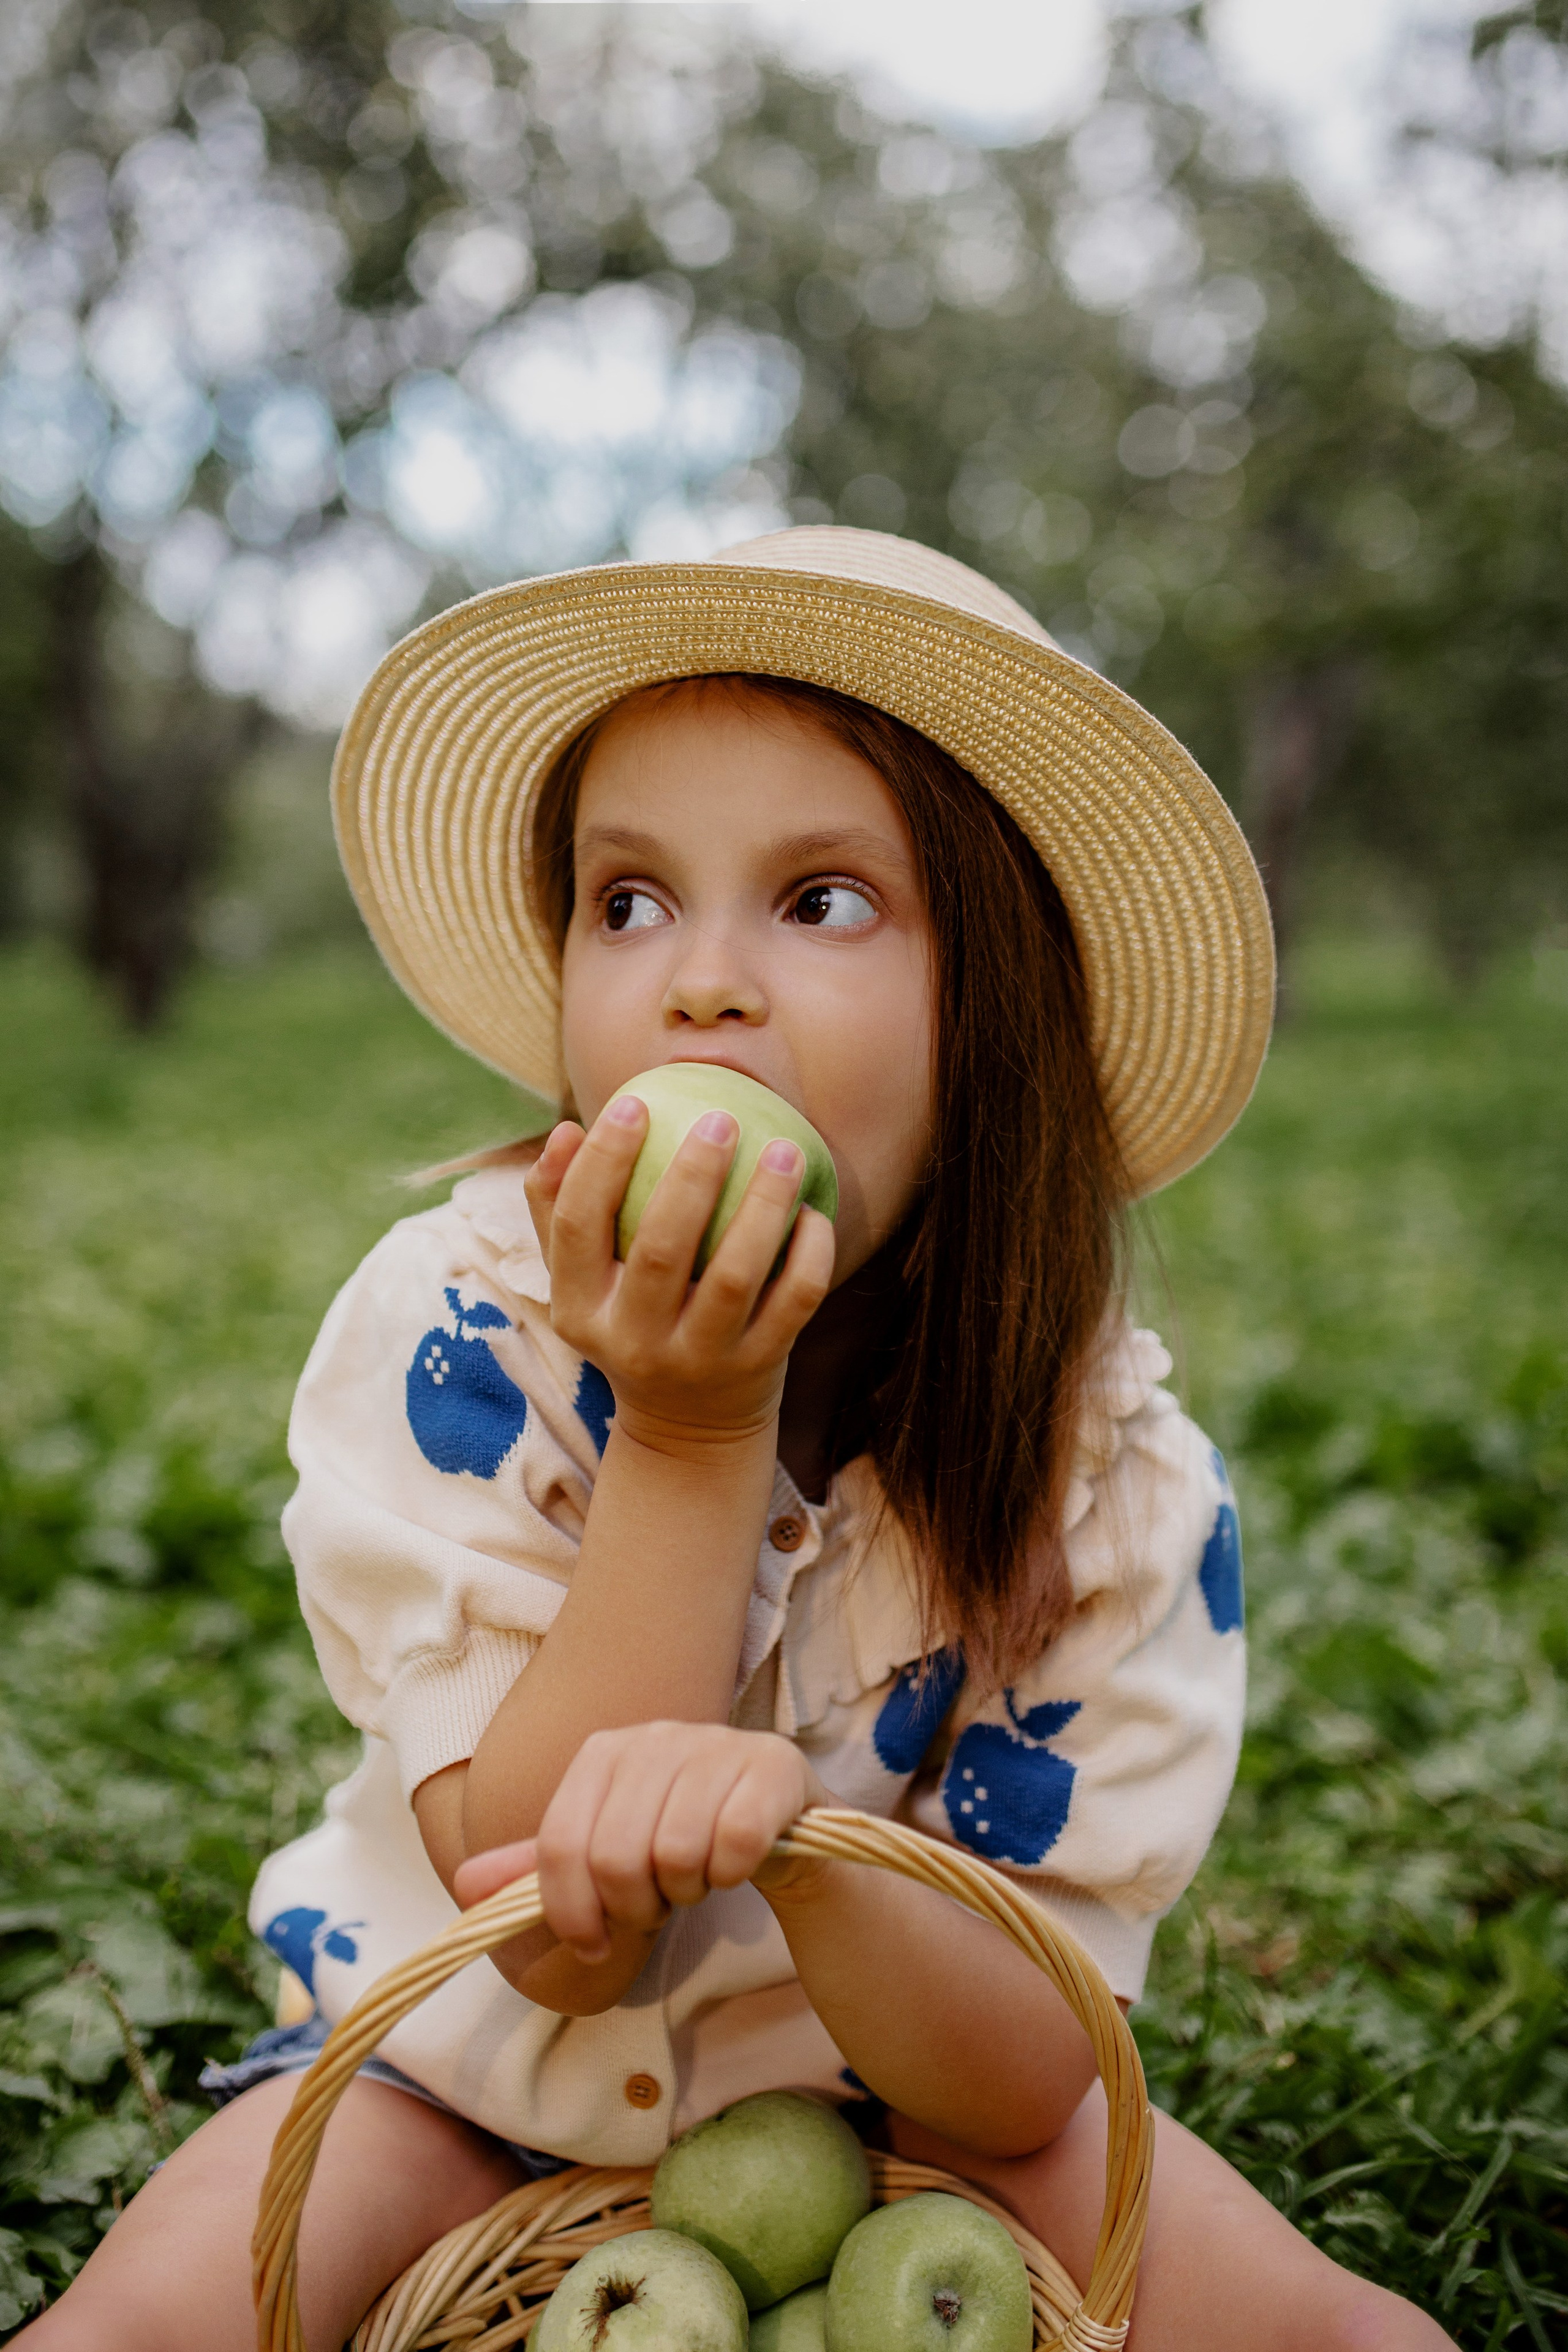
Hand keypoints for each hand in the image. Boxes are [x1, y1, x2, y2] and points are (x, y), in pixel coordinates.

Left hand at [454, 1722, 829, 1963]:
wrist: (781, 1834)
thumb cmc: (683, 1843)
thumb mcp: (607, 1859)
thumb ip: (540, 1873)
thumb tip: (464, 1887)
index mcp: (604, 1752)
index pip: (560, 1847)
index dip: (572, 1913)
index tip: (595, 1945)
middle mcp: (657, 1735)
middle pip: (614, 1858)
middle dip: (637, 1906)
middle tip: (661, 1904)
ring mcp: (718, 1744)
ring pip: (675, 1853)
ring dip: (688, 1891)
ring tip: (698, 1878)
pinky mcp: (773, 1765)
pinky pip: (732, 1843)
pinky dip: (731, 1873)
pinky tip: (737, 1864)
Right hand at [525, 1097, 833, 1447]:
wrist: (687, 1430)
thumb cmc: (630, 1320)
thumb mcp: (582, 1281)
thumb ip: (559, 1207)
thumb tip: (564, 1130)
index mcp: (580, 1310)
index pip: (577, 1226)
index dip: (600, 1162)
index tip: (634, 1103)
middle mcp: (633, 1341)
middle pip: (660, 1250)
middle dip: (692, 1177)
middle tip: (721, 1118)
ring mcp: (699, 1359)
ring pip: (734, 1276)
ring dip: (762, 1206)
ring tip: (785, 1149)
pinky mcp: (758, 1368)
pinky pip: (793, 1304)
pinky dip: (808, 1256)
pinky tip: (812, 1212)